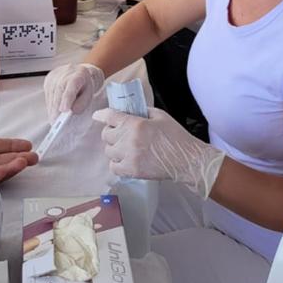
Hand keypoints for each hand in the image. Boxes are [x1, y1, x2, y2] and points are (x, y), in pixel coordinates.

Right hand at [44, 62, 104, 115]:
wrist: (79, 72)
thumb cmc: (85, 86)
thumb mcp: (89, 95)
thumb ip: (82, 103)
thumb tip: (71, 111)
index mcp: (80, 74)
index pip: (72, 86)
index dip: (67, 99)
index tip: (64, 110)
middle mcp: (66, 72)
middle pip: (59, 92)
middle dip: (57, 109)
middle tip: (56, 123)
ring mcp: (55, 75)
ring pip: (51, 94)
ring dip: (52, 109)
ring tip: (54, 121)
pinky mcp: (48, 79)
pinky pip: (48, 94)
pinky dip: (50, 105)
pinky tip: (52, 112)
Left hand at [92, 107, 225, 198]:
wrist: (186, 159)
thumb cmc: (175, 136)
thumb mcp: (159, 116)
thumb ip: (142, 112)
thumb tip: (128, 111)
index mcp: (136, 124)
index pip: (110, 117)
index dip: (101, 115)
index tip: (97, 116)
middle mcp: (129, 140)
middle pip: (106, 134)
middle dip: (112, 131)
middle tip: (120, 133)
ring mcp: (130, 157)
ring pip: (109, 151)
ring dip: (114, 147)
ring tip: (125, 147)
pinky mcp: (132, 171)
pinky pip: (113, 167)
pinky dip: (117, 162)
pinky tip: (125, 159)